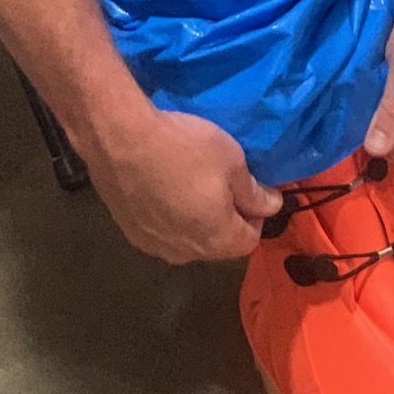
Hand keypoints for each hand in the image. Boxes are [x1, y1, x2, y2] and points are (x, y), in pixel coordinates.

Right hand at [77, 103, 283, 261]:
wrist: (121, 140)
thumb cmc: (185, 149)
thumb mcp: (233, 163)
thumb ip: (254, 193)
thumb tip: (273, 207)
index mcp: (216, 240)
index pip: (249, 241)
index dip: (256, 215)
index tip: (252, 189)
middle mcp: (185, 253)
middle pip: (218, 244)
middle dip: (227, 218)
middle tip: (224, 183)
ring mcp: (153, 246)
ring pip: (188, 239)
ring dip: (197, 219)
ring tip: (193, 184)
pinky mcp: (130, 232)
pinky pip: (162, 230)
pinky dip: (170, 215)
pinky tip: (165, 187)